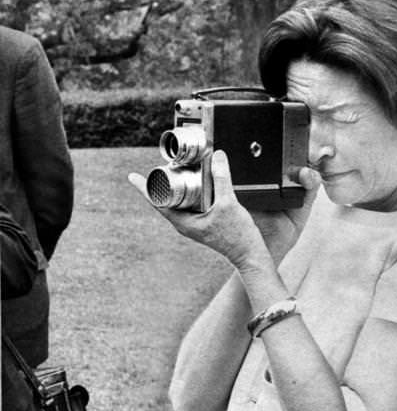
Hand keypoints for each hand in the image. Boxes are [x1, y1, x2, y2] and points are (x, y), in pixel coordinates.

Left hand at [128, 151, 318, 268]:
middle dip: (162, 182)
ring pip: (178, 202)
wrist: (249, 253)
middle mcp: (185, 224)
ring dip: (176, 187)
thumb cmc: (238, 235)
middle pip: (166, 200)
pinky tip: (195, 184)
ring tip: (175, 171)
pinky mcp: (203, 223)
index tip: (133, 177)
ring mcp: (193, 224)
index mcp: (183, 222)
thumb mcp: (228, 204)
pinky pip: (190, 205)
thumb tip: (217, 156)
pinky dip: (189, 193)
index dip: (145, 188)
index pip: (157, 202)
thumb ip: (222, 179)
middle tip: (161, 166)